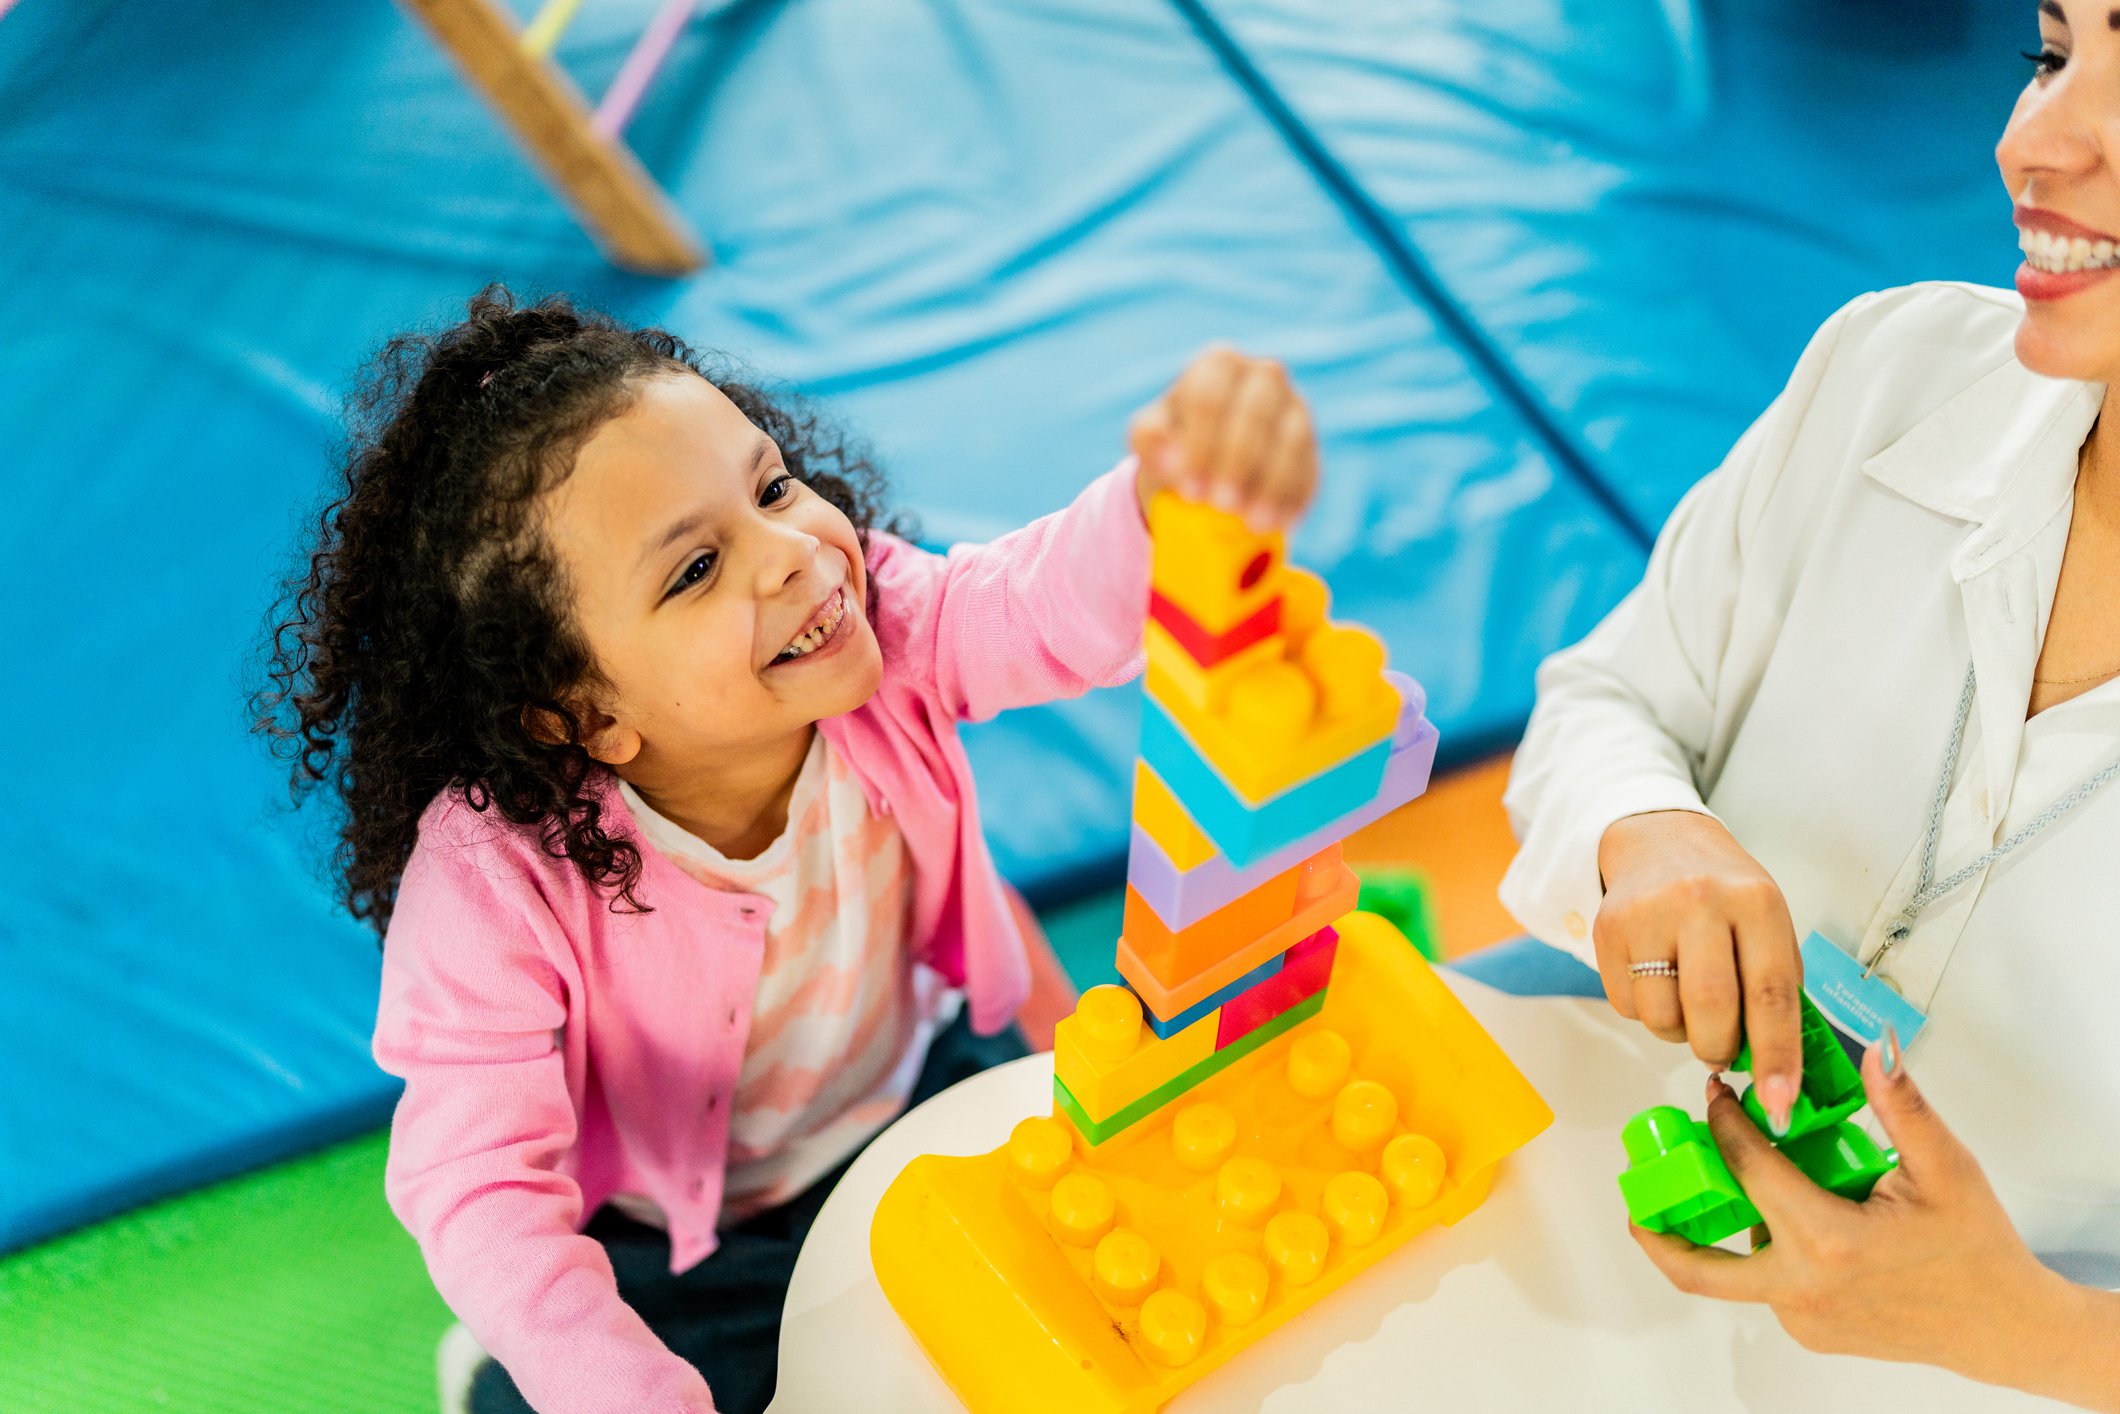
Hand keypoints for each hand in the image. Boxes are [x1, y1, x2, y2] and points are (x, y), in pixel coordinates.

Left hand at [1130, 346, 1316, 531]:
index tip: (1190, 489)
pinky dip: (1290, 499)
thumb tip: (1172, 458)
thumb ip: (1150, 439)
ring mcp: (1294, 408)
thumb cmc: (1174, 444)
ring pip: (1291, 439)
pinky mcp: (1311, 446)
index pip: (1210, 397)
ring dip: (1270, 483)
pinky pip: (1308, 470)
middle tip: (1220, 505)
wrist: (1206, 466)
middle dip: (1237, 462)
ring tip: (1248, 520)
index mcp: (1219, 364)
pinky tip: (1271, 523)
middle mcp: (1263, 376)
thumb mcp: (1150, 438)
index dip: (1200, 446)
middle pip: (1255, 413)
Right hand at [1595, 810, 1803, 1132]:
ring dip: (1679, 1031)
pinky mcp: (1607, 929)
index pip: (1770, 993)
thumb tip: (1776, 1068)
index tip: (1780, 1104)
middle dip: (1719, 1048)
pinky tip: (1657, 980)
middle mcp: (1699, 902)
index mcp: (1755, 901)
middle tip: (1722, 1051)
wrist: (1658, 839)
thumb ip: (1774, 985)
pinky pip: (1626, 1005)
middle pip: (1710, 1008)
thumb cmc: (1725, 892)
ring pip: (1662, 1015)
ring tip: (1687, 1002)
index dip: (1777, 1056)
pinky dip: (1646, 1011)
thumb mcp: (1767, 921)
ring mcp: (1647, 915)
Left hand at [1632, 1040, 2097, 1402]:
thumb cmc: (1977, 1250)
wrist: (2006, 1327)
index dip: (1723, 1121)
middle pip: (1700, 1266)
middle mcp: (1803, 1288)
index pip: (1748, 1169)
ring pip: (1740, 1269)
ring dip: (1731, 1226)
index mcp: (1828, 1241)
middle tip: (1640, 1191)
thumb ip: (1903, 1107)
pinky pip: (1771, 1286)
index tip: (1712, 1092)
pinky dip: (1770, 1249)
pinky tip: (1795, 1216)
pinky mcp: (1811, 1332)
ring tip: (1740, 1181)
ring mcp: (1804, 1318)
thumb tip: (1875, 1049)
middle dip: (1657, 1230)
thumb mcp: (1946, 1169)